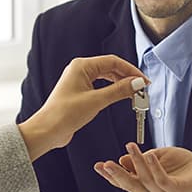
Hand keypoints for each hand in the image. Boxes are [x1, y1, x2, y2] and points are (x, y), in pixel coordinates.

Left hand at [17, 56, 144, 160]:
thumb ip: (119, 90)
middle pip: (110, 68)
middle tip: (141, 89)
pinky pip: (100, 86)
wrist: (47, 130)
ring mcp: (79, 81)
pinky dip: (112, 90)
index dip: (131, 71)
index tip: (143, 81)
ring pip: (106, 77)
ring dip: (121, 84)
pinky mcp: (79, 92)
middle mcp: (79, 70)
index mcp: (82, 66)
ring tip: (134, 94)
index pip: (113, 62)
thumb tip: (136, 83)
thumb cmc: (64, 114)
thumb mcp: (96, 101)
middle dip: (127, 78)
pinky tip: (120, 97)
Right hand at [94, 144, 191, 191]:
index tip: (97, 166)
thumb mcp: (158, 158)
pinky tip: (149, 156)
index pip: (123, 182)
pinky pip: (161, 179)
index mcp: (146, 187)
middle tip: (105, 164)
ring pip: (144, 180)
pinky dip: (154, 167)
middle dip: (116, 174)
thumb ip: (141, 160)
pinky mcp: (175, 190)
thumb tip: (123, 158)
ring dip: (136, 162)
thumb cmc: (184, 166)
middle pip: (129, 185)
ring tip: (131, 147)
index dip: (110, 175)